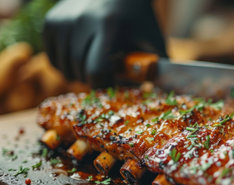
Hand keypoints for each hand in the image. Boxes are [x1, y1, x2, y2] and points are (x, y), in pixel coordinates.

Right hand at [43, 0, 165, 86]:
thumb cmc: (138, 19)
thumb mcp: (152, 40)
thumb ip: (156, 67)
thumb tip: (161, 95)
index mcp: (110, 26)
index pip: (96, 70)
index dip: (104, 85)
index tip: (113, 87)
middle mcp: (81, 21)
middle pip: (80, 71)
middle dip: (94, 80)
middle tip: (107, 75)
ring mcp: (62, 20)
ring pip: (64, 69)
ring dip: (80, 75)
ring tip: (96, 64)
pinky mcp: (50, 21)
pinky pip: (52, 59)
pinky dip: (66, 65)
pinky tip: (82, 56)